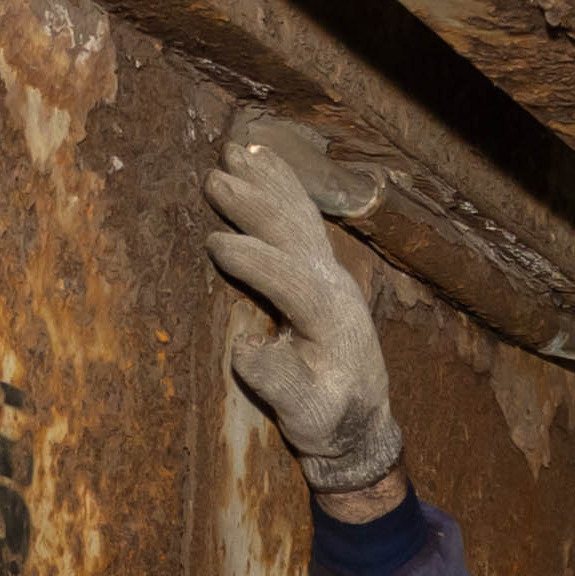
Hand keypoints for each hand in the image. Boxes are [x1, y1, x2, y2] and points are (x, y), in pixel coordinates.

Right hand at [204, 136, 404, 493]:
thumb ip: (280, 382)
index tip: (214, 243)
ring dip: (267, 182)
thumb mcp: (305, 414)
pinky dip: (281, 186)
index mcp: (331, 318)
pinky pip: (302, 218)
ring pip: (299, 216)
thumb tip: (246, 349)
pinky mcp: (323, 271)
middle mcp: (335, 286)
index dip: (254, 261)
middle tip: (214, 178)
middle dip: (254, 204)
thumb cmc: (329, 422)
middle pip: (294, 234)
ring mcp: (331, 274)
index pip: (291, 279)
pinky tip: (261, 161)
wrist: (360, 426)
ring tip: (235, 149)